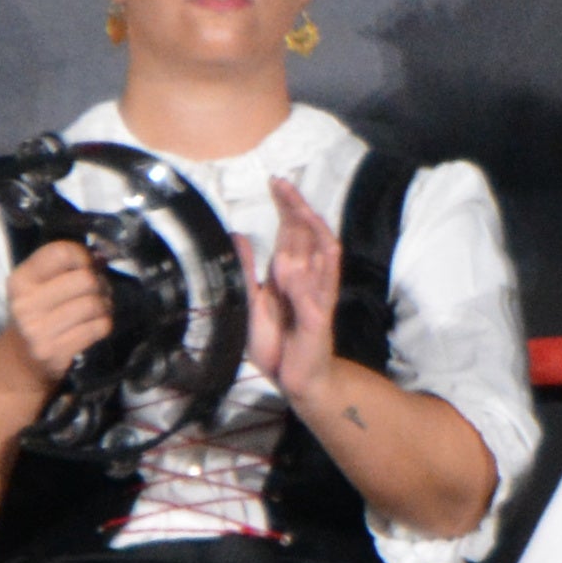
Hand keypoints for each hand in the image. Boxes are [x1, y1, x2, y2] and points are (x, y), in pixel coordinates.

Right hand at [1, 232, 113, 386]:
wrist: (19, 362)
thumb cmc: (37, 317)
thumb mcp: (37, 287)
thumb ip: (63, 268)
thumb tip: (101, 257)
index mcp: (20, 280)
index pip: (60, 252)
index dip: (82, 255)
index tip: (87, 265)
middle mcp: (25, 304)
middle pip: (85, 279)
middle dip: (100, 283)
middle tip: (99, 291)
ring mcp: (38, 330)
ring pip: (94, 304)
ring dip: (105, 305)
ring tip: (100, 308)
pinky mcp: (55, 352)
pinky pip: (97, 328)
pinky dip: (104, 324)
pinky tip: (97, 325)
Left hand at [251, 183, 343, 401]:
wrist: (296, 380)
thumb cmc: (277, 343)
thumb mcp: (252, 301)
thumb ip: (248, 270)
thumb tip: (238, 234)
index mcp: (294, 274)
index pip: (294, 231)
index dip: (287, 206)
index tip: (276, 183)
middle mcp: (310, 279)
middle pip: (310, 236)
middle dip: (297, 209)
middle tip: (283, 184)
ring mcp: (318, 298)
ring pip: (323, 258)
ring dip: (310, 234)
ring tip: (297, 211)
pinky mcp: (319, 321)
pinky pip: (314, 297)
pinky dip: (303, 283)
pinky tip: (289, 268)